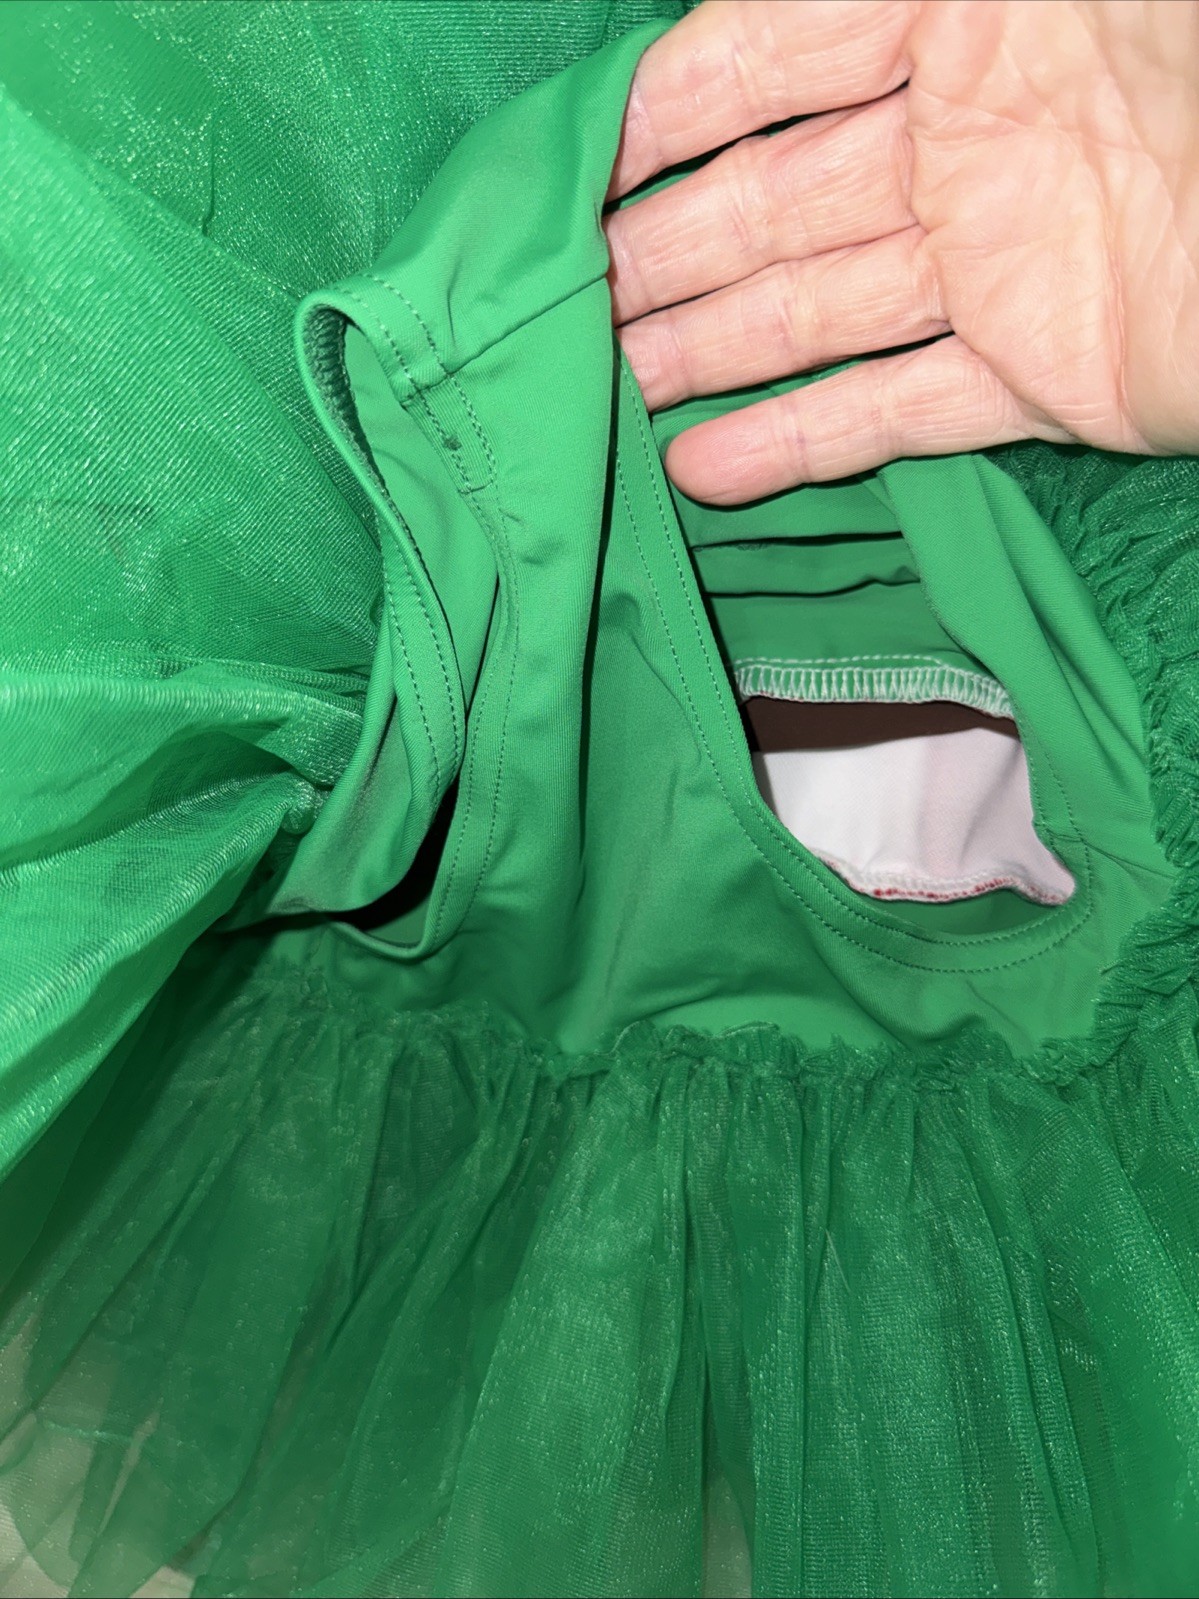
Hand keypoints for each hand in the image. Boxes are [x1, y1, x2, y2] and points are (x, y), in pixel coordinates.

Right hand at [605, 0, 1198, 502]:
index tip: (565, 177)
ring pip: (815, 309)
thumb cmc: (1198, 49)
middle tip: (554, 314)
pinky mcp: (1045, 372)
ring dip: (703, 354)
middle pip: (771, 199)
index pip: (763, 55)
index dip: (658, 115)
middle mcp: (963, 131)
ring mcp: (1001, 261)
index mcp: (958, 6)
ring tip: (598, 397)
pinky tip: (705, 472)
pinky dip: (804, 443)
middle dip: (657, 254)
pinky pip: (902, 407)